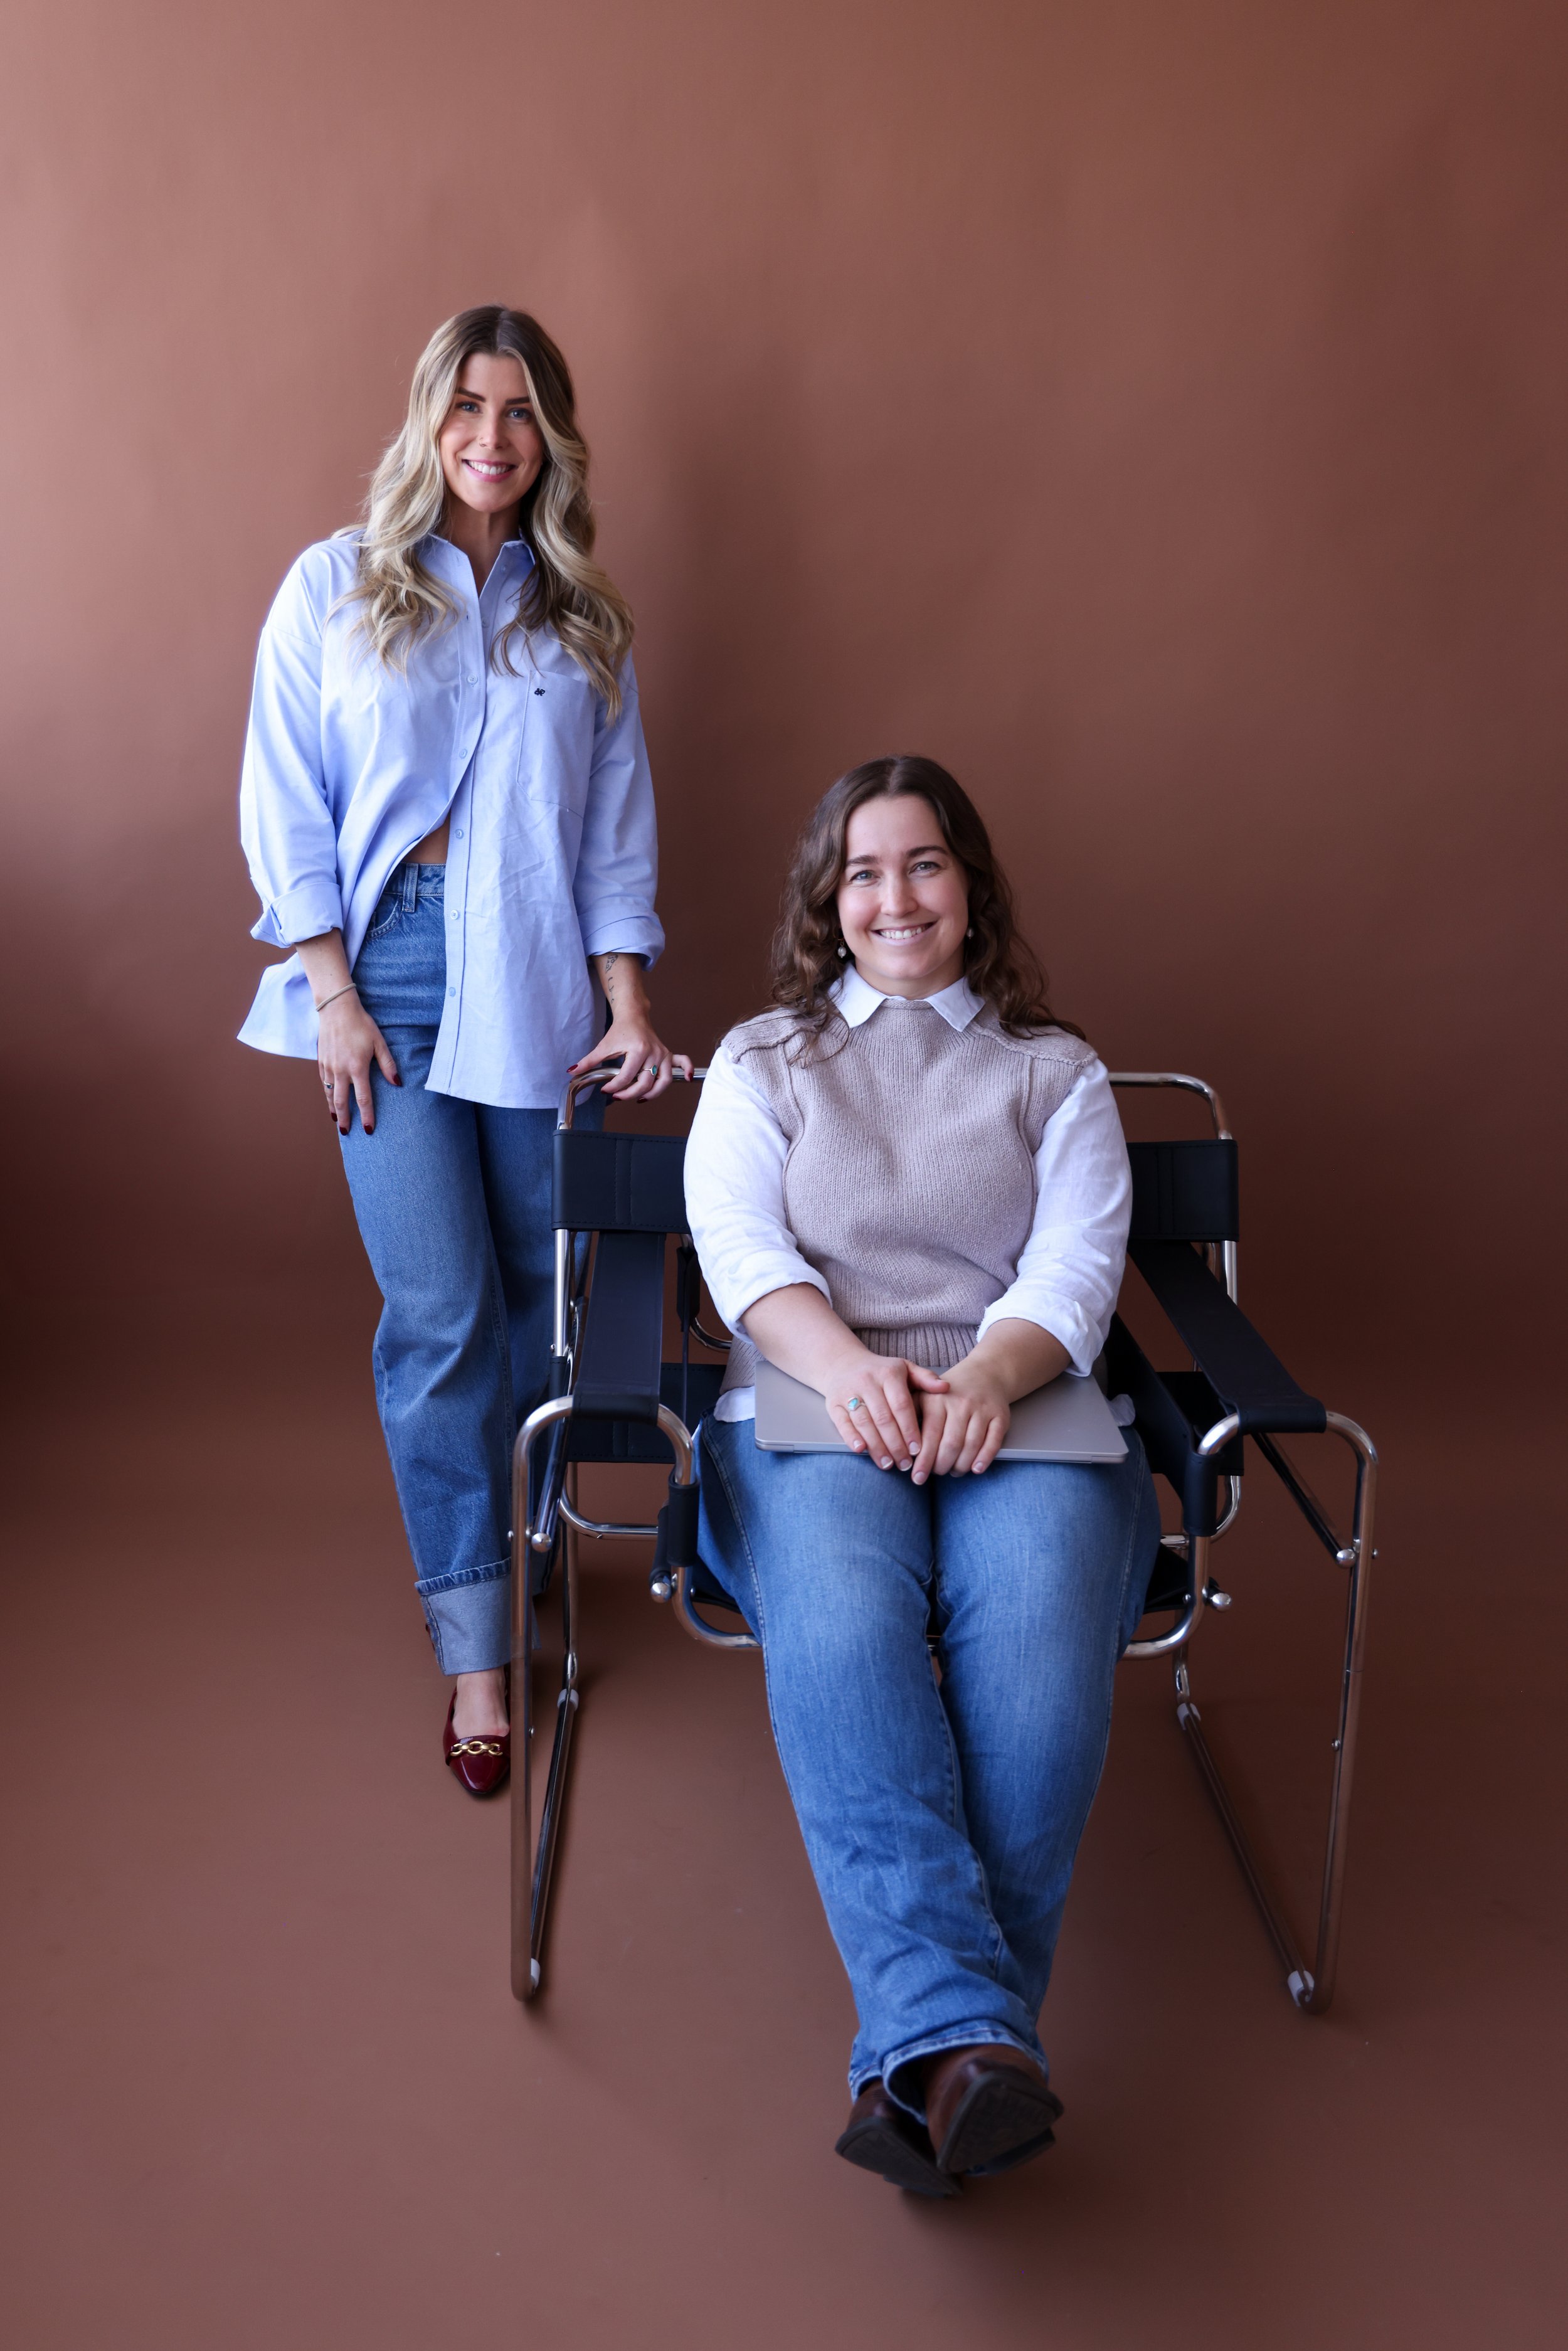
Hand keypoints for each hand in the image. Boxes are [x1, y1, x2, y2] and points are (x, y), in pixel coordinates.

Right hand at [318, 990, 399, 1134]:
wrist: (336, 1009)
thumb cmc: (361, 1024)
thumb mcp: (379, 1042)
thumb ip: (388, 1065)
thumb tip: (397, 1083)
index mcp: (357, 1068)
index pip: (363, 1099)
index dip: (367, 1115)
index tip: (368, 1129)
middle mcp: (340, 1070)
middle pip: (342, 1102)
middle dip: (345, 1119)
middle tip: (348, 1132)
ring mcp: (328, 1066)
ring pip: (330, 1094)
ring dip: (334, 1109)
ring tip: (337, 1121)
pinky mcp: (321, 1061)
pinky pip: (324, 1083)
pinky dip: (327, 1094)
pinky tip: (330, 1099)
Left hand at [575, 950, 691, 1101]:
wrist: (634, 1015)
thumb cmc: (620, 1030)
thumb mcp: (603, 1046)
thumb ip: (589, 1061)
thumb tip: (572, 1072)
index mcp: (638, 1050)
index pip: (627, 1076)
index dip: (614, 1086)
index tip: (605, 1090)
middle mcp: (654, 1053)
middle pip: (646, 1083)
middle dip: (629, 1093)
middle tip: (617, 1096)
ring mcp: (663, 1055)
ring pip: (664, 1081)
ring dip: (653, 1093)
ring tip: (640, 1098)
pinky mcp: (669, 1055)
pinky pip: (683, 1063)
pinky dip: (687, 1071)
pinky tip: (687, 1080)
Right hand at [822, 1347, 950, 1469]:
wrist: (842, 1363)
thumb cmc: (880, 1371)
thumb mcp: (904, 1368)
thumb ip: (925, 1378)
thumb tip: (946, 1388)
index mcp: (888, 1373)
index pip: (901, 1405)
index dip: (910, 1429)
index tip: (918, 1450)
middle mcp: (867, 1381)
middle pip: (883, 1418)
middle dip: (896, 1444)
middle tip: (905, 1464)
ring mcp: (848, 1392)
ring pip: (864, 1423)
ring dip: (877, 1447)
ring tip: (888, 1464)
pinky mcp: (833, 1403)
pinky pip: (843, 1423)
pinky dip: (851, 1438)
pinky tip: (862, 1451)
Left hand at [910, 1357, 1011, 1481]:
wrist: (984, 1375)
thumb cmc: (948, 1392)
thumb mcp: (924, 1394)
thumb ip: (909, 1414)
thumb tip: (897, 1444)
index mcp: (937, 1399)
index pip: (929, 1436)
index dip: (923, 1460)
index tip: (917, 1477)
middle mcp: (960, 1404)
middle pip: (951, 1444)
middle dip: (941, 1466)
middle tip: (936, 1473)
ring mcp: (982, 1410)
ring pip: (971, 1446)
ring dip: (960, 1466)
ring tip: (953, 1471)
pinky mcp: (999, 1416)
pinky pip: (993, 1442)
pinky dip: (984, 1459)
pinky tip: (975, 1469)